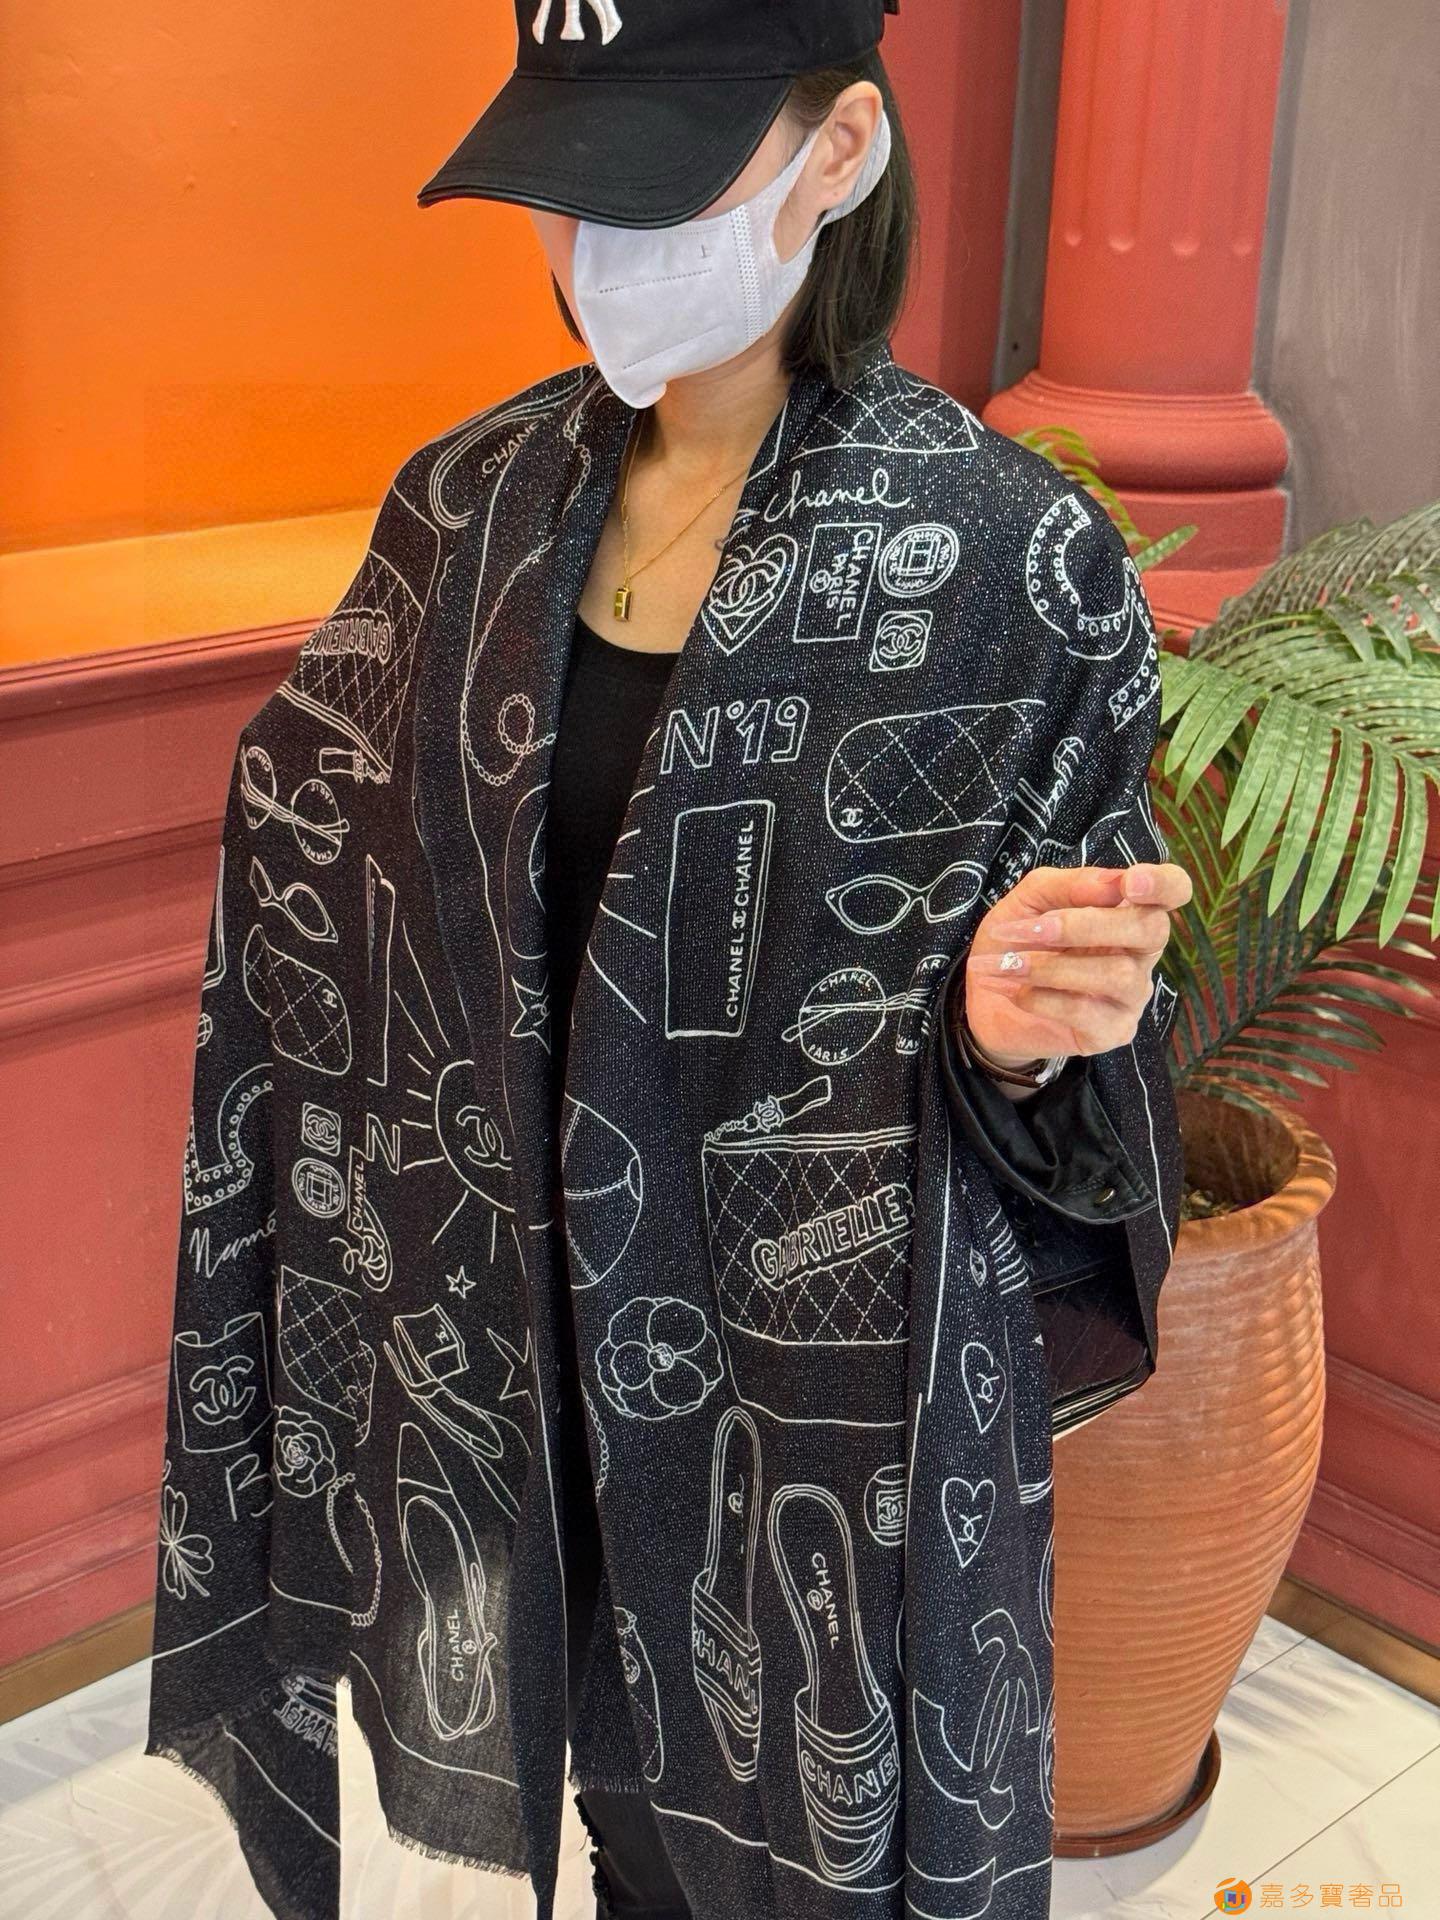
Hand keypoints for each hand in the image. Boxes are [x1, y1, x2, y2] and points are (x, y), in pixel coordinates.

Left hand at [960, 862, 1191, 1066]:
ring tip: (1010, 964)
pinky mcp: (1112, 1032)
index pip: (1172, 890)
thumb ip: (1067, 886)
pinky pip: (1087, 1012)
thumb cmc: (1016, 942)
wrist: (982, 999)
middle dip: (1089, 925)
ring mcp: (1130, 995)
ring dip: (1053, 966)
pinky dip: (1044, 998)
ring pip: (1118, 974)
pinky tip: (1020, 993)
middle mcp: (1139, 953)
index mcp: (1126, 911)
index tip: (1131, 884)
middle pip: (1152, 930)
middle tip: (1037, 929)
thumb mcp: (1030, 901)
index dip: (1163, 883)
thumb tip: (1113, 882)